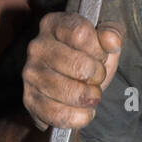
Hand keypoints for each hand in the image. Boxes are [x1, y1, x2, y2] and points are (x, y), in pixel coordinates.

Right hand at [22, 13, 122, 131]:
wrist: (73, 83)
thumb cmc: (88, 57)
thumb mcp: (104, 40)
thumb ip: (112, 34)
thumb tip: (112, 41)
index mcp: (53, 24)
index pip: (80, 34)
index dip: (98, 49)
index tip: (100, 56)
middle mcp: (37, 47)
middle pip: (77, 65)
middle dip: (97, 76)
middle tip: (97, 78)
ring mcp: (30, 74)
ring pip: (68, 92)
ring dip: (89, 98)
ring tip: (92, 95)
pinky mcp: (29, 100)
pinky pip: (58, 114)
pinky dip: (78, 117)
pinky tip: (85, 112)